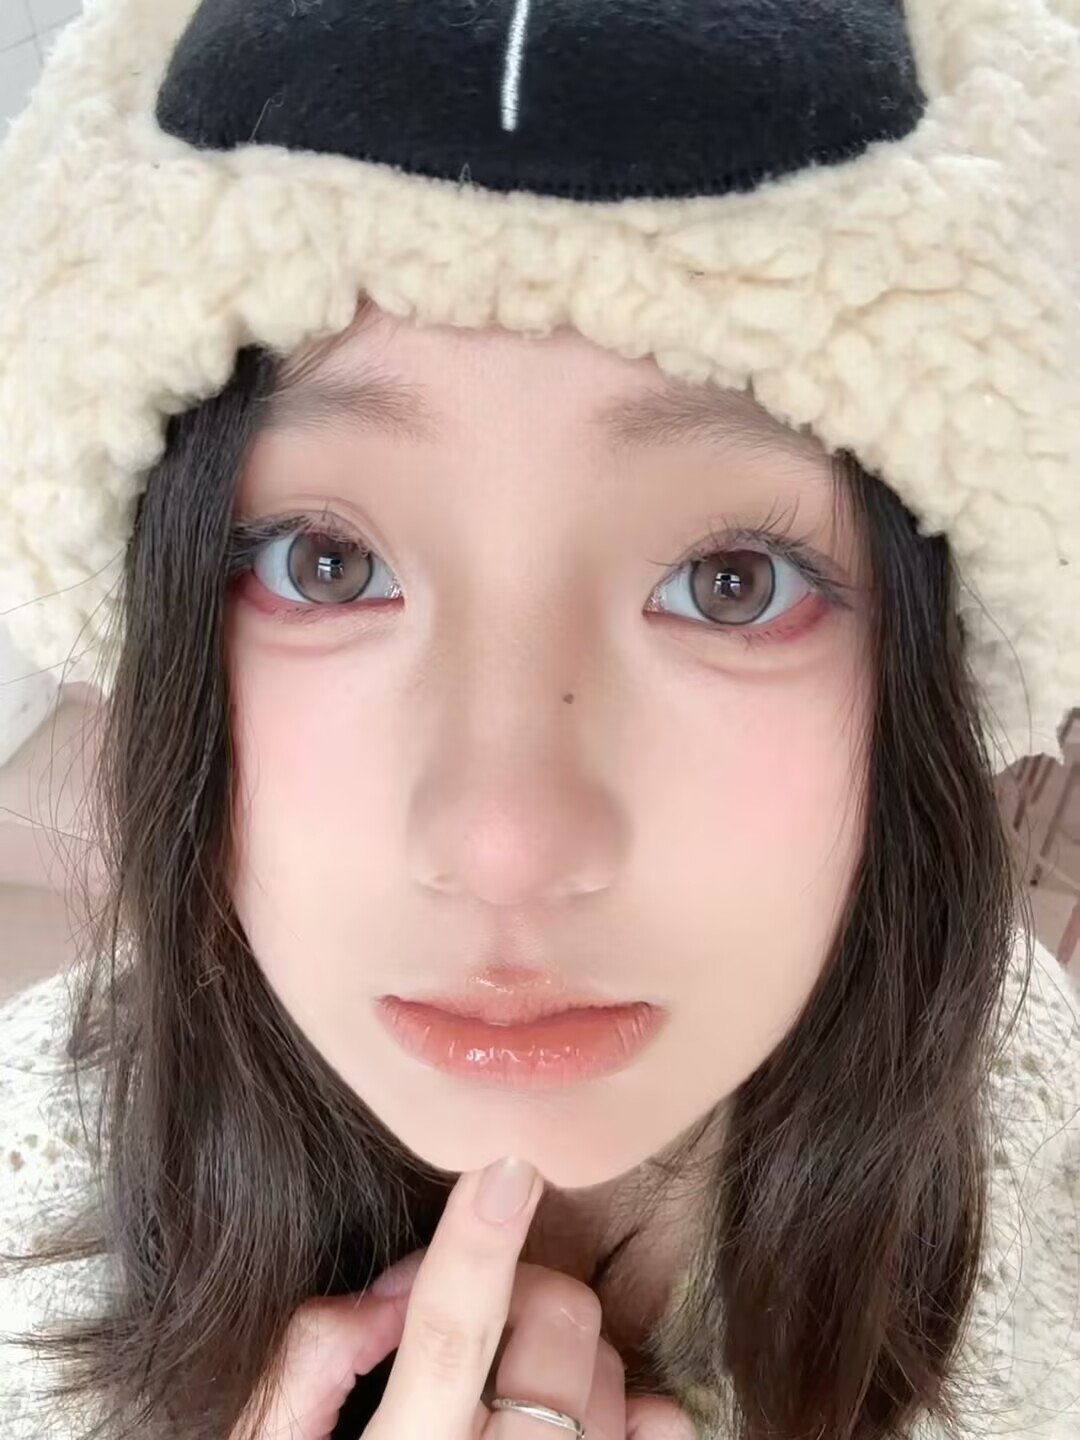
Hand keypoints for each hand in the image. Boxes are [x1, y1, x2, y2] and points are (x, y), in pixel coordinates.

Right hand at [230, 1156, 695, 1438]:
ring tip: (513, 1391)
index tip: (507, 1166)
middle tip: (479, 1323)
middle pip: (555, 1326)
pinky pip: (660, 1429)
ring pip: (609, 1371)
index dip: (477, 1244)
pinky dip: (633, 1407)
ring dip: (567, 1354)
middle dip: (521, 1290)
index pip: (449, 1333)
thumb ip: (311, 1367)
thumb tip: (380, 1297)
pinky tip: (579, 1425)